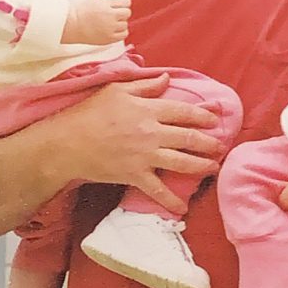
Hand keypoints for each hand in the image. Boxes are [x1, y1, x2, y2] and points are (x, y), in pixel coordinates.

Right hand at [57, 75, 224, 214]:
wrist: (68, 142)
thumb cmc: (90, 112)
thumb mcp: (117, 90)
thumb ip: (145, 86)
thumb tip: (166, 79)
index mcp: (148, 109)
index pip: (184, 111)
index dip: (203, 115)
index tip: (215, 118)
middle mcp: (151, 132)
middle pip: (189, 138)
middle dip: (209, 143)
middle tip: (220, 146)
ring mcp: (145, 155)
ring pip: (182, 162)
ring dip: (201, 166)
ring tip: (213, 167)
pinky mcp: (135, 175)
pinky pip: (157, 191)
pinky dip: (171, 201)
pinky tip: (182, 208)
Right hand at [62, 0, 130, 44]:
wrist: (71, 26)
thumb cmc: (81, 12)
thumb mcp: (95, 1)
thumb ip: (110, 2)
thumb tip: (125, 5)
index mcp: (105, 3)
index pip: (126, 2)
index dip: (123, 4)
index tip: (117, 7)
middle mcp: (109, 14)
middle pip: (127, 13)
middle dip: (121, 14)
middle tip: (113, 16)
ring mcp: (110, 27)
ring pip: (125, 24)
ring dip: (120, 24)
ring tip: (109, 24)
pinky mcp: (109, 38)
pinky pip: (124, 34)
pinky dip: (120, 32)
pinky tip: (113, 31)